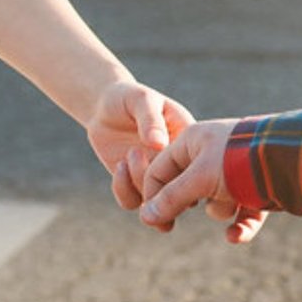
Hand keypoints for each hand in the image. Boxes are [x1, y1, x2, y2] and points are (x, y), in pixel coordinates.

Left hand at [86, 80, 193, 207]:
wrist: (104, 107)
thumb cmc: (129, 98)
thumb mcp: (141, 99)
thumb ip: (150, 119)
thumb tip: (159, 144)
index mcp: (190, 144)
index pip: (197, 166)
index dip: (182, 168)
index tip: (155, 150)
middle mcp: (177, 166)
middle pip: (182, 192)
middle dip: (160, 182)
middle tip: (136, 153)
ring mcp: (157, 178)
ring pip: (157, 203)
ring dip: (139, 184)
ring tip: (128, 155)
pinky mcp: (134, 184)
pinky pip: (132, 202)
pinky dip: (124, 191)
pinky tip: (119, 166)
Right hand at [139, 119, 267, 243]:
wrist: (294, 157)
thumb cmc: (240, 160)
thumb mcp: (199, 178)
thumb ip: (172, 198)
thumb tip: (146, 217)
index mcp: (192, 141)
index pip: (159, 169)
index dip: (152, 194)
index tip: (150, 218)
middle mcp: (212, 155)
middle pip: (186, 189)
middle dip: (190, 202)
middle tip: (170, 226)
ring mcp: (236, 173)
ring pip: (215, 203)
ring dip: (222, 208)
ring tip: (234, 199)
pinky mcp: (259, 190)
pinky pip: (242, 215)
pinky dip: (241, 225)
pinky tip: (236, 237)